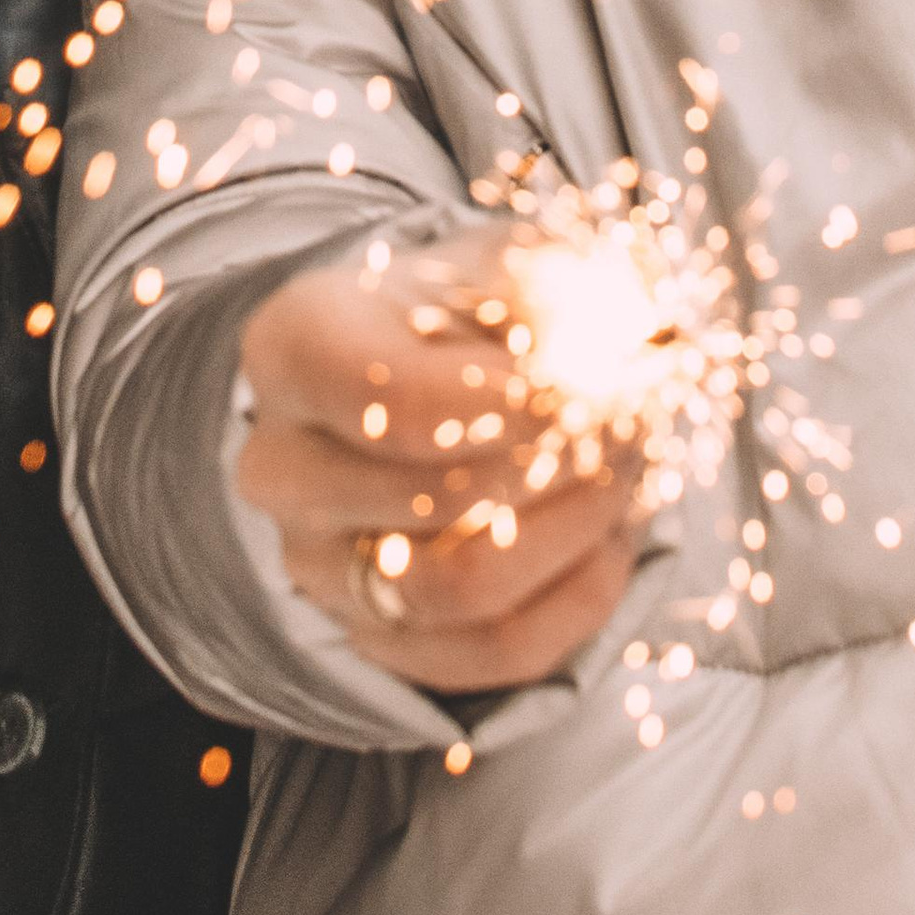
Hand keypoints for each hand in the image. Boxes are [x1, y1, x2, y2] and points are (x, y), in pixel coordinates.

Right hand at [236, 234, 643, 692]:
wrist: (439, 376)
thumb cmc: (474, 312)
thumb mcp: (515, 264)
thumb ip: (563, 292)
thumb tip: (620, 340)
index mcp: (293, 347)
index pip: (390, 398)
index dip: (511, 403)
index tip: (593, 384)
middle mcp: (281, 465)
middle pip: (435, 497)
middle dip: (563, 460)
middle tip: (633, 416)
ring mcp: (318, 564)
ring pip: (466, 587)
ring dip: (576, 528)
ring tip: (624, 470)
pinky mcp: (375, 638)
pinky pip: (497, 650)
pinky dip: (579, 593)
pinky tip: (609, 532)